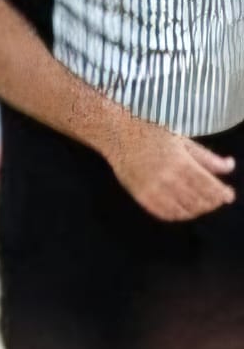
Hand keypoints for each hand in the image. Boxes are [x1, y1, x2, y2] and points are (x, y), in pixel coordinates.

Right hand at [100, 118, 234, 221]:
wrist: (118, 135)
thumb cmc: (152, 133)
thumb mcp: (183, 141)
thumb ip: (207, 157)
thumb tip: (229, 167)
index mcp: (181, 163)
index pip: (208, 187)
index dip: (222, 194)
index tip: (229, 195)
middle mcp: (168, 179)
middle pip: (197, 201)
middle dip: (211, 203)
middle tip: (216, 200)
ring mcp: (152, 189)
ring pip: (182, 210)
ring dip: (195, 211)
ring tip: (200, 206)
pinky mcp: (140, 196)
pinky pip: (162, 213)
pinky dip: (176, 215)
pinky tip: (182, 211)